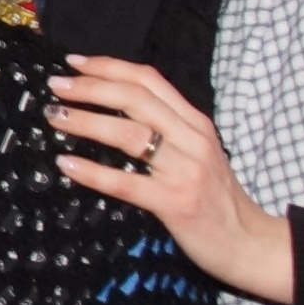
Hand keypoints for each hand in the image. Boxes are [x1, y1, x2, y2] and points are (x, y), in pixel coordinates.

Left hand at [45, 55, 292, 304]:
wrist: (248, 241)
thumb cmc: (215, 197)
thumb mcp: (198, 151)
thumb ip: (167, 128)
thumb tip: (116, 107)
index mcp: (195, 122)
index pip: (149, 80)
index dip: (109, 67)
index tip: (74, 62)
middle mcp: (192, 139)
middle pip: (135, 98)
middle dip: (90, 87)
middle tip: (55, 86)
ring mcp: (185, 170)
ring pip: (129, 134)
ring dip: (86, 121)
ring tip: (55, 117)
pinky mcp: (175, 203)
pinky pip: (125, 183)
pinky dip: (92, 171)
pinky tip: (66, 164)